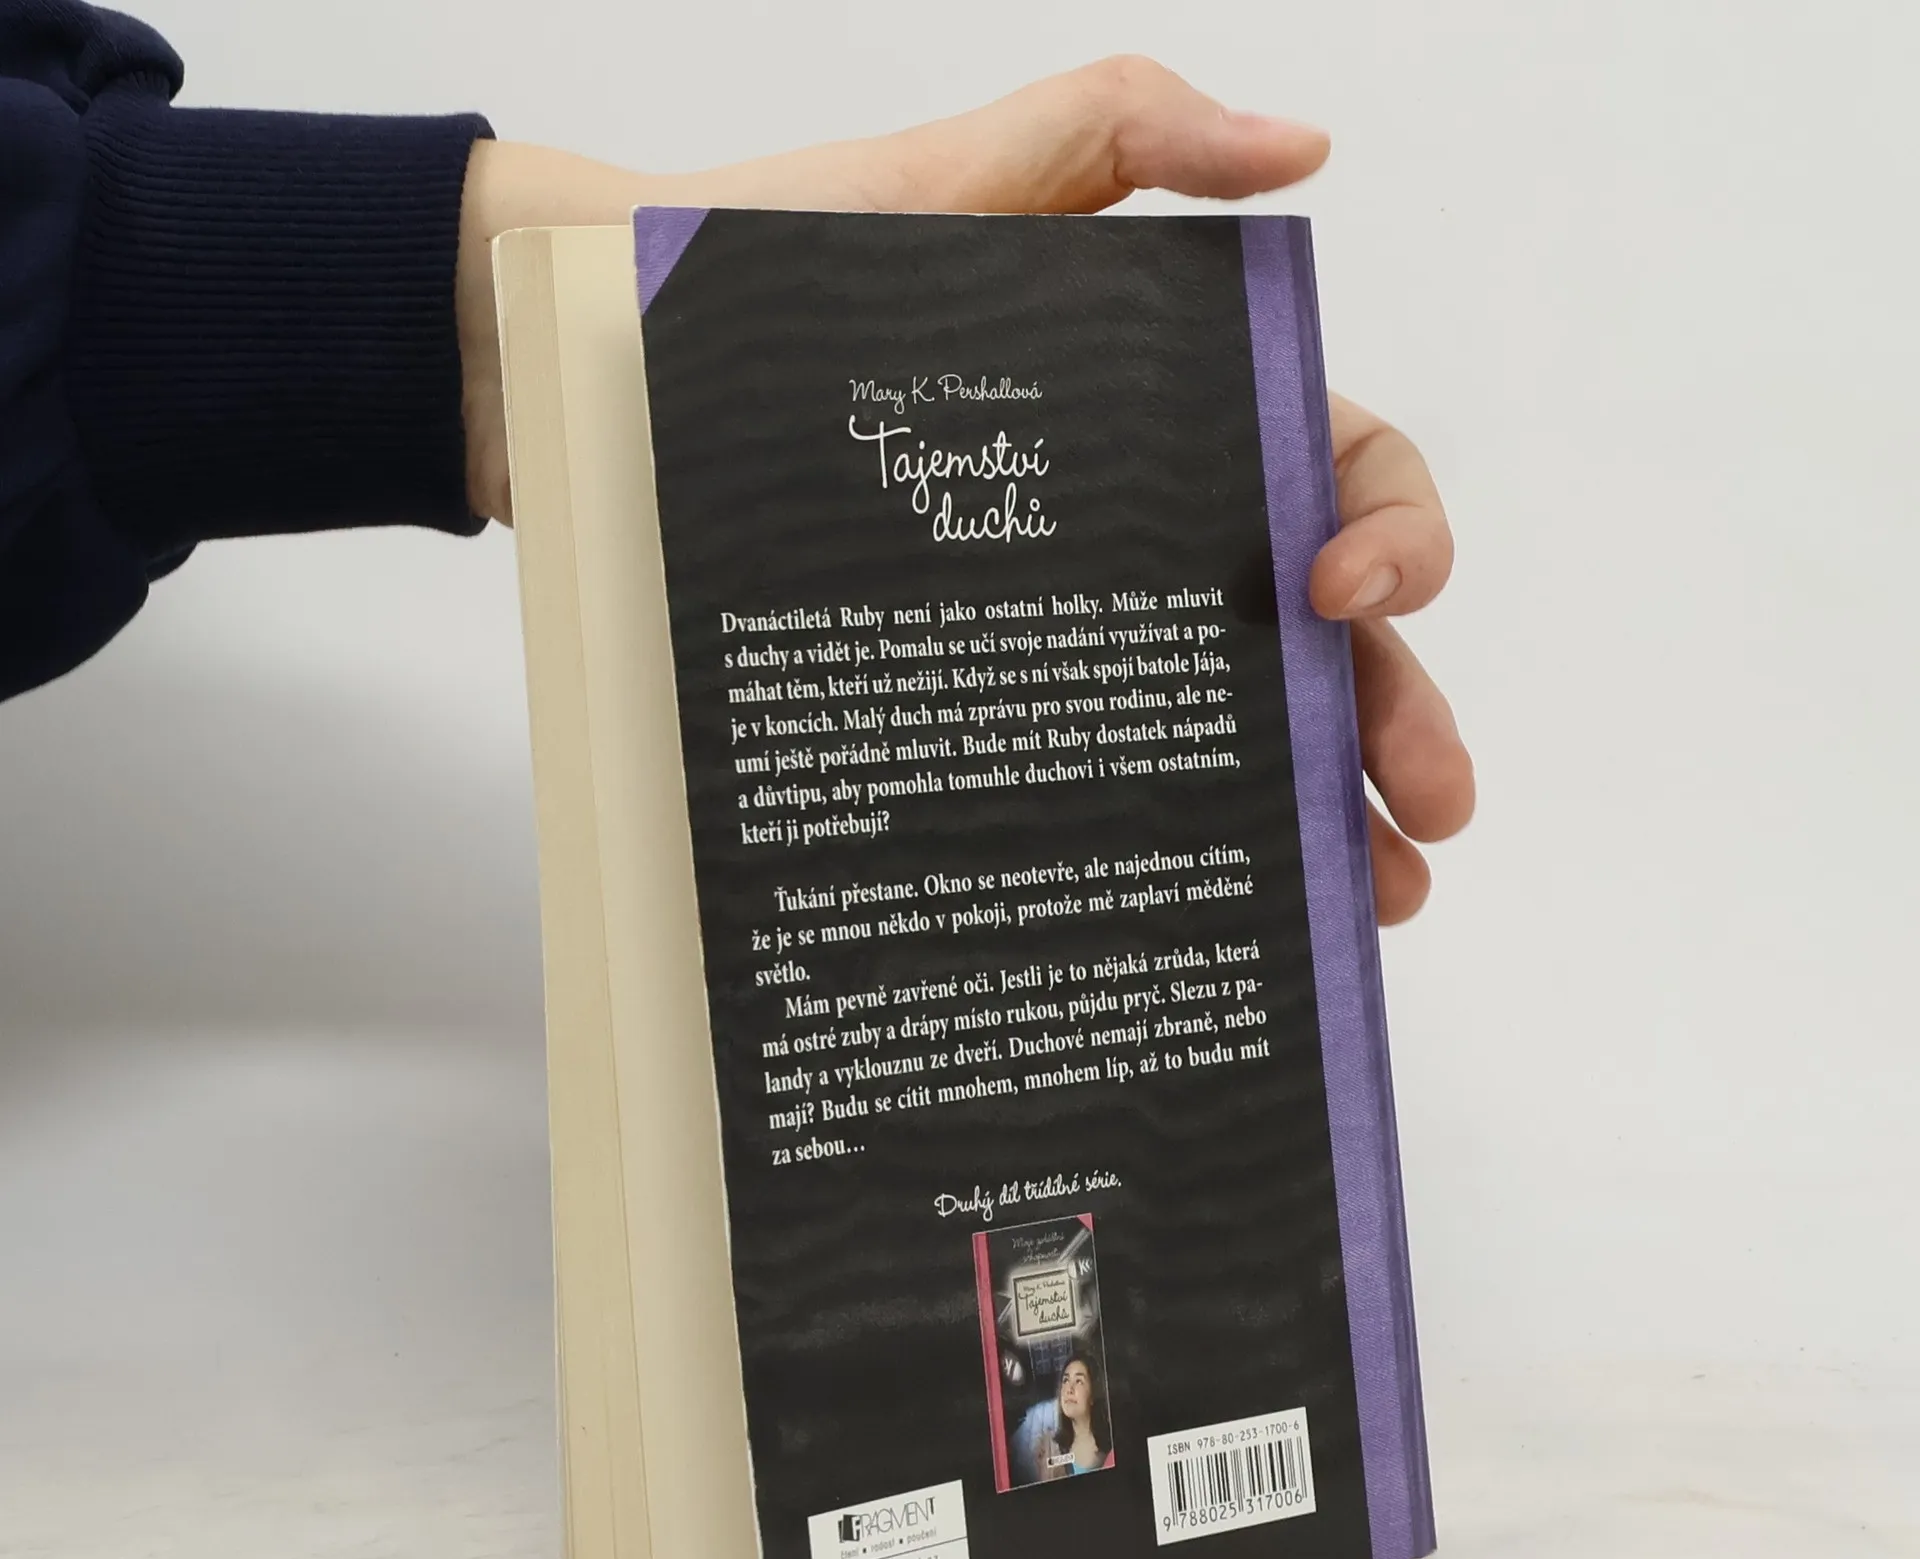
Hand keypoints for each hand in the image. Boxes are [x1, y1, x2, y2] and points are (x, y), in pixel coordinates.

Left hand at [456, 58, 1471, 921]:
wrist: (617, 384)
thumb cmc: (780, 276)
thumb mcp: (963, 182)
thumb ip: (1125, 131)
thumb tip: (1304, 148)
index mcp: (1172, 417)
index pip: (1335, 472)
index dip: (1389, 533)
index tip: (1348, 596)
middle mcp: (1143, 536)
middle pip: (1311, 639)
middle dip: (1390, 721)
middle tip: (1425, 813)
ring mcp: (1070, 630)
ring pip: (1230, 733)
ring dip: (1322, 817)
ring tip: (1371, 898)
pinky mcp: (990, 702)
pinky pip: (1105, 782)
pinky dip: (1182, 848)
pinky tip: (1222, 909)